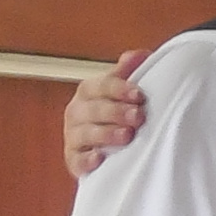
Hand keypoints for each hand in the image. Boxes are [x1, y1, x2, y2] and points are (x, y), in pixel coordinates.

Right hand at [65, 52, 149, 180]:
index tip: (139, 95)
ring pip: (85, 134)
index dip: (119, 89)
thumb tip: (141, 55)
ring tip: (127, 136)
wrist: (107, 148)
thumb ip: (128, 73)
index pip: (100, 86)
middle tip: (139, 116)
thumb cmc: (116, 114)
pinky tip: (100, 159)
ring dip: (106, 134)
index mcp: (89, 91)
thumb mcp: (122, 91)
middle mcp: (77, 112)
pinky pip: (76, 160)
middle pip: (93, 109)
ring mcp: (74, 136)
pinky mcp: (74, 160)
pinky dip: (86, 160)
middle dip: (116, 112)